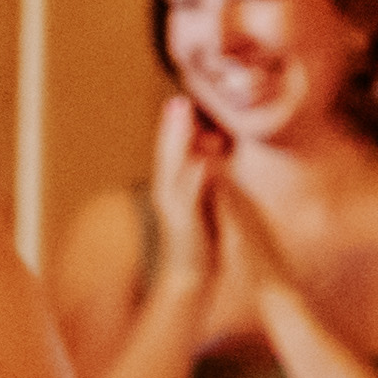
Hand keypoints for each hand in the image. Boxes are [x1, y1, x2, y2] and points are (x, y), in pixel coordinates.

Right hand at [140, 93, 222, 289]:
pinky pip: (190, 198)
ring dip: (178, 145)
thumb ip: (203, 183)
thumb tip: (209, 159)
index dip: (175, 129)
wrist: (190, 276)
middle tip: (178, 100)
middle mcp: (169, 195)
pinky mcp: (186, 224)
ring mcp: (175, 209)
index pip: (173, 154)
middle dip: (172, 128)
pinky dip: (194, 179)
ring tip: (182, 121)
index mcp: (173, 190)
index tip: (181, 102)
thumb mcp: (202, 207)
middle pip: (169, 156)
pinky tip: (200, 162)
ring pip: (175, 170)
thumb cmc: (198, 241)